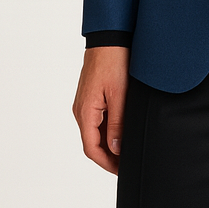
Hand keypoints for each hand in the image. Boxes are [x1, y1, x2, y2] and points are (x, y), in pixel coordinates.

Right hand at [72, 46, 129, 173]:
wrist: (109, 37)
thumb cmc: (114, 61)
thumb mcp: (120, 94)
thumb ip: (117, 123)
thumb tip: (115, 148)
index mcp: (85, 112)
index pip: (91, 148)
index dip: (106, 163)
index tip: (121, 170)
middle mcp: (81, 109)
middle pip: (92, 142)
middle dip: (109, 156)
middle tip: (127, 163)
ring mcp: (85, 102)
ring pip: (95, 131)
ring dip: (108, 142)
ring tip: (127, 148)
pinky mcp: (91, 95)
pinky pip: (97, 119)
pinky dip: (107, 129)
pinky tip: (121, 129)